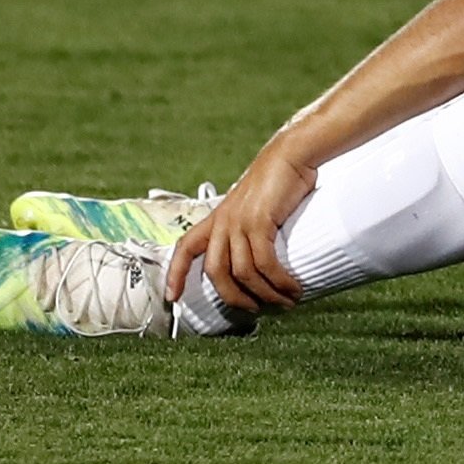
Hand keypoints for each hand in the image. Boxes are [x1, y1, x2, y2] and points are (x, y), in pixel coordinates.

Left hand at [169, 142, 316, 317]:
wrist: (291, 153)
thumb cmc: (277, 179)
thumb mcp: (253, 204)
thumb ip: (248, 226)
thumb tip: (259, 254)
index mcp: (216, 218)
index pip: (184, 248)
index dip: (175, 274)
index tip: (171, 298)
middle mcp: (222, 222)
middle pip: (215, 272)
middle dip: (234, 298)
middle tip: (255, 310)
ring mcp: (239, 222)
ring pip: (242, 273)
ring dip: (265, 293)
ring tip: (285, 301)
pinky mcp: (259, 222)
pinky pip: (264, 262)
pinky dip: (278, 281)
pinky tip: (292, 288)